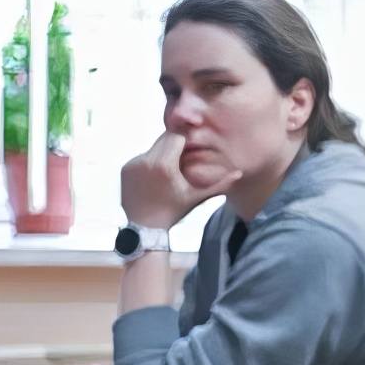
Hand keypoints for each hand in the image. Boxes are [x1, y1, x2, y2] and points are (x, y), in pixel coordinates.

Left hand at [121, 131, 236, 226]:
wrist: (145, 229)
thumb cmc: (173, 212)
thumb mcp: (196, 197)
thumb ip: (219, 184)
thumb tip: (239, 172)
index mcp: (164, 164)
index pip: (177, 136)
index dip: (186, 140)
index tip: (191, 149)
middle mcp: (146, 160)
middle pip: (163, 139)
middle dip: (174, 146)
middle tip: (181, 160)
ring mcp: (133, 163)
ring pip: (153, 148)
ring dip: (162, 154)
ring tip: (168, 172)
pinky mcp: (125, 168)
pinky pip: (142, 157)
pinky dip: (150, 162)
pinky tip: (154, 178)